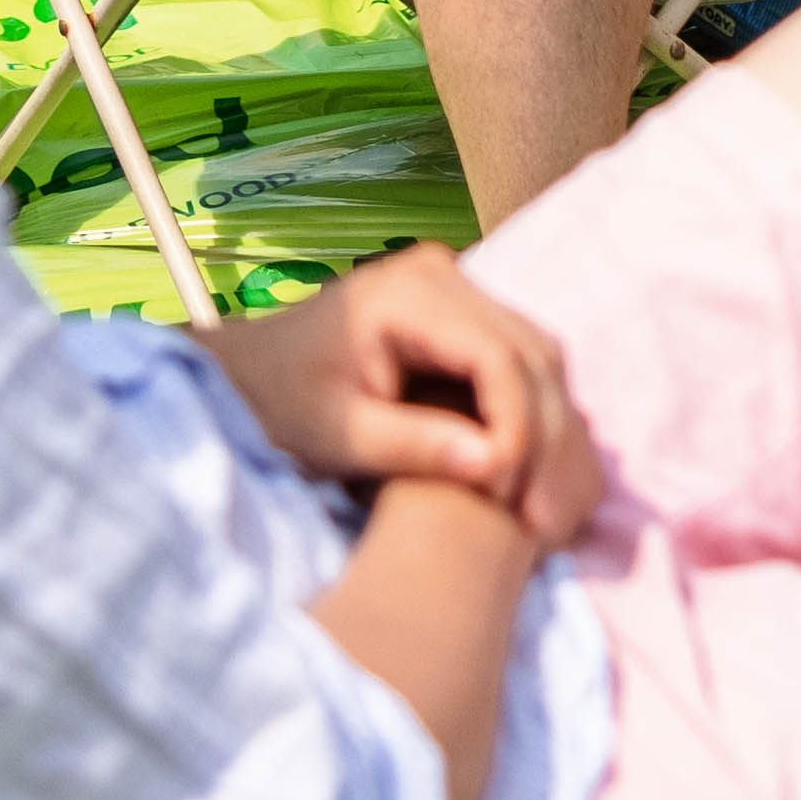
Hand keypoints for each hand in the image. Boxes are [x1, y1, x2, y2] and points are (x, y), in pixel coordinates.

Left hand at [206, 245, 601, 552]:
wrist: (247, 376)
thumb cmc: (278, 402)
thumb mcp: (335, 433)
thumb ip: (412, 444)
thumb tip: (498, 467)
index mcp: (408, 293)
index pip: (495, 354)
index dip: (517, 425)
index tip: (509, 494)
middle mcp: (447, 278)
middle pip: (532, 354)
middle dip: (547, 438)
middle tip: (545, 521)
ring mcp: (462, 294)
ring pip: (542, 361)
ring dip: (553, 435)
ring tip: (546, 513)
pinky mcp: (468, 322)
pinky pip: (527, 368)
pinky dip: (540, 424)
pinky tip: (538, 482)